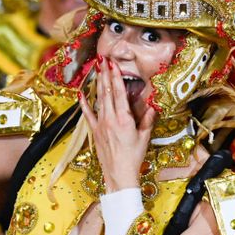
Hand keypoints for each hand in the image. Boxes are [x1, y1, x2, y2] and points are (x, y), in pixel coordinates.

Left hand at [78, 58, 156, 191]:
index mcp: (124, 119)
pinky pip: (88, 114)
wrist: (119, 174)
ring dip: (98, 84)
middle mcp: (110, 119)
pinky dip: (84, 103)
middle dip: (105, 75)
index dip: (116, 77)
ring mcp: (101, 124)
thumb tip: (153, 105)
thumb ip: (147, 120)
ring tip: (97, 70)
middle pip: (107, 92)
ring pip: (98, 100)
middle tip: (103, 60)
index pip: (119, 93)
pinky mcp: (95, 131)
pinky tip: (81, 94)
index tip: (114, 65)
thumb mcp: (144, 137)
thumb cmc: (134, 157)